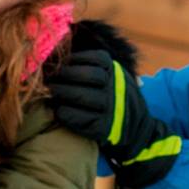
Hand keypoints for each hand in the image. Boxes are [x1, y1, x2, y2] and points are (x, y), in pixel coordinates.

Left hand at [44, 49, 178, 188]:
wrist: (138, 131)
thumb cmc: (118, 100)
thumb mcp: (117, 79)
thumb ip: (100, 69)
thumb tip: (64, 58)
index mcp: (118, 73)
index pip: (97, 59)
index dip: (77, 58)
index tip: (63, 61)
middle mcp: (117, 89)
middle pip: (88, 76)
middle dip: (66, 75)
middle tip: (51, 78)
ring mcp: (111, 109)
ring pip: (82, 97)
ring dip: (62, 93)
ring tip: (51, 92)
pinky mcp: (104, 128)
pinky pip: (80, 119)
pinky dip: (66, 114)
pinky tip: (59, 111)